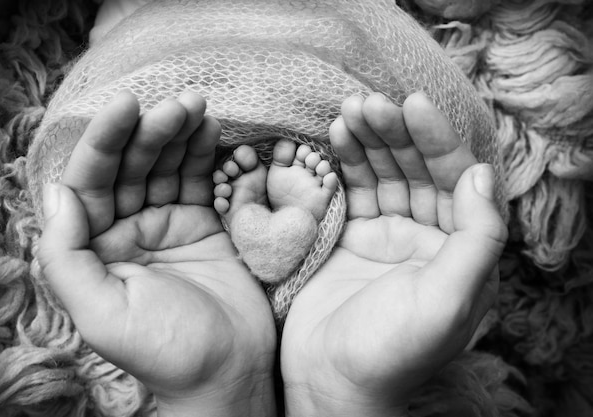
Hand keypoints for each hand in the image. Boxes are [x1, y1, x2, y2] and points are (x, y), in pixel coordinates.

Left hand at [37, 91, 276, 416]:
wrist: (229, 371)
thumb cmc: (165, 350)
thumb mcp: (102, 312)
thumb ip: (67, 255)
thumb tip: (57, 192)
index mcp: (94, 250)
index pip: (91, 182)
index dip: (105, 141)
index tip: (128, 106)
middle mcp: (126, 231)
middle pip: (131, 167)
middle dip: (151, 132)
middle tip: (180, 104)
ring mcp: (166, 225)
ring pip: (166, 168)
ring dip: (179, 135)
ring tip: (197, 106)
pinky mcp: (203, 224)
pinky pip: (199, 181)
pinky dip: (204, 154)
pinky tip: (210, 129)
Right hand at [281, 92, 506, 415]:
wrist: (329, 382)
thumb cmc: (393, 352)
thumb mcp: (448, 301)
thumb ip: (475, 239)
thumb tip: (481, 175)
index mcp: (460, 252)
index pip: (456, 180)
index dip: (436, 140)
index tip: (412, 104)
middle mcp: (427, 238)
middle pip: (415, 171)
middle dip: (394, 134)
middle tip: (368, 104)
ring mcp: (386, 236)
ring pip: (382, 176)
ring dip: (366, 141)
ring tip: (347, 111)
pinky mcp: (349, 238)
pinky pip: (350, 192)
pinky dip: (342, 164)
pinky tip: (333, 138)